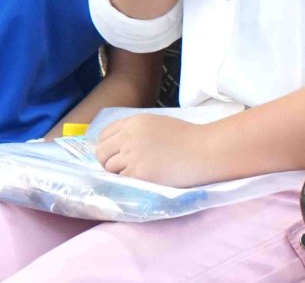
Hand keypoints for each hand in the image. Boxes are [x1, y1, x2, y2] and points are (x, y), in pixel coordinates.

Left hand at [96, 114, 222, 187]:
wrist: (203, 151)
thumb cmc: (187, 137)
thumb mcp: (156, 124)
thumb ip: (136, 131)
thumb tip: (119, 145)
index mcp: (133, 122)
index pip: (104, 135)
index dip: (107, 147)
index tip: (113, 155)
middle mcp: (128, 137)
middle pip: (101, 153)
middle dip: (107, 162)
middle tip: (120, 169)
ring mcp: (131, 156)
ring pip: (109, 168)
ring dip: (119, 173)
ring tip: (137, 174)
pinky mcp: (138, 174)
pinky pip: (122, 180)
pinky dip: (129, 182)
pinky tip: (143, 179)